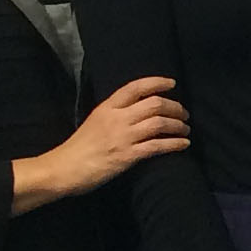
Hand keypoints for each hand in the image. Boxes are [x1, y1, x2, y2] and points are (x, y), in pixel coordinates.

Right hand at [14, 76, 188, 211]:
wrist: (64, 168)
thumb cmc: (80, 146)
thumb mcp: (95, 120)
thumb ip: (115, 113)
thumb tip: (138, 109)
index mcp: (107, 107)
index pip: (135, 87)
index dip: (156, 82)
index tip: (172, 83)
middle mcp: (117, 118)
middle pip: (154, 104)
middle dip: (175, 107)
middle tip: (184, 113)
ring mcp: (123, 137)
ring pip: (159, 123)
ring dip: (178, 125)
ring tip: (185, 129)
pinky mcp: (128, 156)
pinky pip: (158, 146)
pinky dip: (175, 143)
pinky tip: (183, 144)